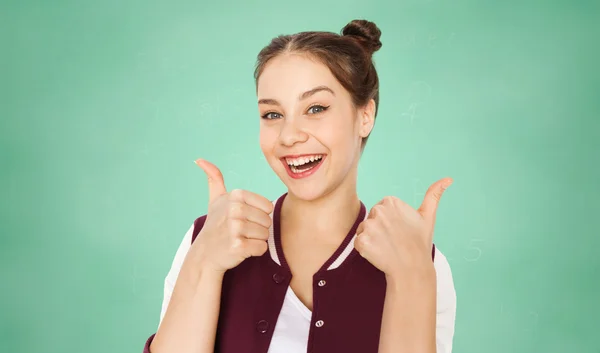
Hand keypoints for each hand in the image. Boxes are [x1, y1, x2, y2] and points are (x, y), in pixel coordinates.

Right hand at [191, 159, 273, 273]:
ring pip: (266, 235)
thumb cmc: (215, 226)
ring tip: (240, 239)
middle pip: (268, 221)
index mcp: (236, 195)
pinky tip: (241, 249)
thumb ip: (214, 179)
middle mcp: (235, 209)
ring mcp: (235, 228)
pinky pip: (262, 248)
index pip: (268, 206)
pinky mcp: (238, 246)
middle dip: (258, 229)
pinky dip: (255, 251)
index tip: (243, 219)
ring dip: (256, 240)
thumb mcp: (215, 200)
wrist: (205, 254)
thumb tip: (200, 159)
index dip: (259, 215)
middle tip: (241, 232)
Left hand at [354, 178, 452, 276]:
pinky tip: (379, 254)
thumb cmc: (419, 243)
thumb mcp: (428, 216)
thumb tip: (448, 179)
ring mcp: (369, 226)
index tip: (399, 231)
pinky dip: (365, 250)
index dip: (390, 222)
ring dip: (372, 239)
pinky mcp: (362, 241)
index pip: (382, 209)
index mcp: (391, 201)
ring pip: (364, 231)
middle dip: (379, 229)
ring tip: (387, 247)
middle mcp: (378, 210)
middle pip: (371, 219)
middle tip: (394, 240)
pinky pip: (358, 243)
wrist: (412, 268)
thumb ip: (434, 194)